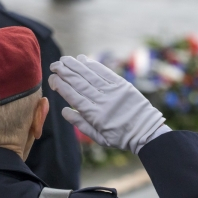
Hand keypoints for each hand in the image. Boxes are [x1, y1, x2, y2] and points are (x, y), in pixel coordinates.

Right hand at [49, 55, 165, 153]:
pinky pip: (105, 73)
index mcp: (94, 115)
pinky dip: (94, 65)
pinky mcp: (123, 85)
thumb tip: (63, 111)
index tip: (52, 78)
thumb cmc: (120, 137)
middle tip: (54, 65)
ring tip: (65, 59)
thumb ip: (80, 124)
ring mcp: (113, 92)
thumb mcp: (98, 137)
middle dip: (65, 72)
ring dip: (76, 66)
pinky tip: (84, 59)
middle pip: (79, 83)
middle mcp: (102, 101)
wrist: (146, 132)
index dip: (61, 86)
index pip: (73, 96)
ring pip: (90, 76)